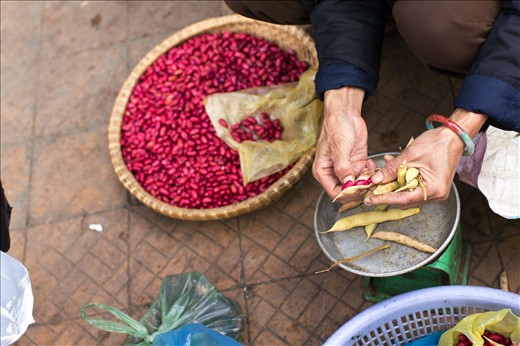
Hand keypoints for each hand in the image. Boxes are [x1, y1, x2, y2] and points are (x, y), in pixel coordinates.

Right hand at [312, 87, 371, 202]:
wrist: (345, 113)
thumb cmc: (336, 127)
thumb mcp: (339, 148)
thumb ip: (343, 168)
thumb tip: (348, 185)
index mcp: (323, 172)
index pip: (334, 192)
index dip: (347, 194)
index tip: (359, 190)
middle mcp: (334, 173)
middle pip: (347, 191)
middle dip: (359, 189)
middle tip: (369, 182)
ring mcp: (347, 169)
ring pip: (358, 184)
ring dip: (367, 181)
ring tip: (370, 171)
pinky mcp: (357, 163)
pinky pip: (365, 175)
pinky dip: (371, 173)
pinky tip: (372, 164)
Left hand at [365, 109, 486, 207]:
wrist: (453, 136)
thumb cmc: (437, 143)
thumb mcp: (410, 155)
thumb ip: (392, 170)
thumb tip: (375, 180)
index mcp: (434, 189)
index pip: (404, 199)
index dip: (385, 199)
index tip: (370, 199)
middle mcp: (435, 194)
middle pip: (404, 199)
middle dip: (386, 192)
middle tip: (370, 189)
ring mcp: (434, 191)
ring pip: (406, 193)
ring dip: (391, 183)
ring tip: (378, 174)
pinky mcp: (431, 185)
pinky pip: (411, 185)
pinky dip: (400, 178)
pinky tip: (391, 167)